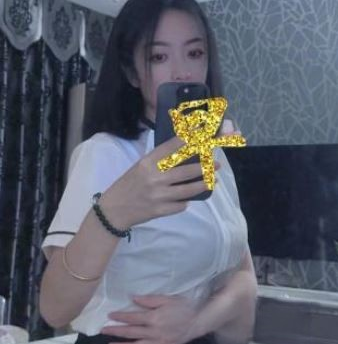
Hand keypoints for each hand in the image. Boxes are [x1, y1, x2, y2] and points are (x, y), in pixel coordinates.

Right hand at [100, 136, 219, 228]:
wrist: (114, 209)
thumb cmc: (129, 184)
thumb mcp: (141, 166)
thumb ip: (160, 160)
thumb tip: (186, 151)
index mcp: (148, 162)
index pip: (173, 147)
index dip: (190, 139)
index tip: (203, 132)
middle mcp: (154, 177)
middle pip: (186, 171)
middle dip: (205, 167)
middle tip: (217, 164)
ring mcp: (158, 195)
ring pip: (188, 190)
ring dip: (203, 184)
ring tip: (213, 180)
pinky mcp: (161, 210)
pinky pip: (181, 205)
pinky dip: (186, 201)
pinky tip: (190, 197)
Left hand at [100, 294, 199, 343]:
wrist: (199, 321)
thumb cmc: (184, 307)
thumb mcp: (167, 299)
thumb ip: (149, 300)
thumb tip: (132, 298)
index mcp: (154, 318)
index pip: (132, 318)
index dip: (120, 317)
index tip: (109, 316)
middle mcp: (153, 332)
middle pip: (130, 333)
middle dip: (115, 332)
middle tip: (103, 330)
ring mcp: (158, 343)